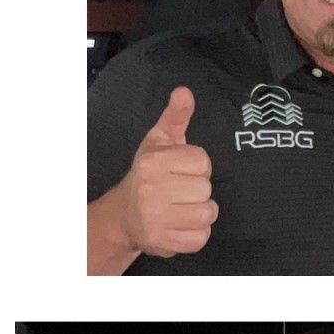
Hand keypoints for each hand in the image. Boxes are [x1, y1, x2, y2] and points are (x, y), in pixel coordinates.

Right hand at [118, 87, 217, 257]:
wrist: (125, 215)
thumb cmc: (150, 174)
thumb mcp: (160, 141)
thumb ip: (176, 116)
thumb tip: (184, 92)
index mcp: (152, 162)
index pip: (203, 161)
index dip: (198, 167)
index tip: (181, 170)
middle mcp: (151, 189)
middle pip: (206, 188)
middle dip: (199, 191)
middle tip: (180, 191)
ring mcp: (155, 218)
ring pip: (208, 213)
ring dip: (200, 212)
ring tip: (181, 208)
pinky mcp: (162, 241)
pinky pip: (201, 238)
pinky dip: (196, 234)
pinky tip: (179, 225)